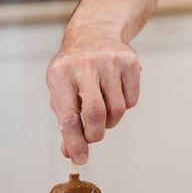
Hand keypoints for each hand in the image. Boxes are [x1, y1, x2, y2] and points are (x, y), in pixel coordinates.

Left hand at [46, 30, 140, 164]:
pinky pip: (132, 100)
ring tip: (103, 109)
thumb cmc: (73, 71)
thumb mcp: (61, 91)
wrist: (93, 34)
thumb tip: (71, 153)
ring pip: (117, 110)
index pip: (67, 116)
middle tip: (93, 136)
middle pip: (95, 114)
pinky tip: (114, 93)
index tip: (79, 158)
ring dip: (111, 121)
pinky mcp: (130, 61)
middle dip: (95, 134)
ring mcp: (108, 61)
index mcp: (60, 74)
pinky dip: (125, 106)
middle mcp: (84, 65)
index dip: (74, 141)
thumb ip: (65, 122)